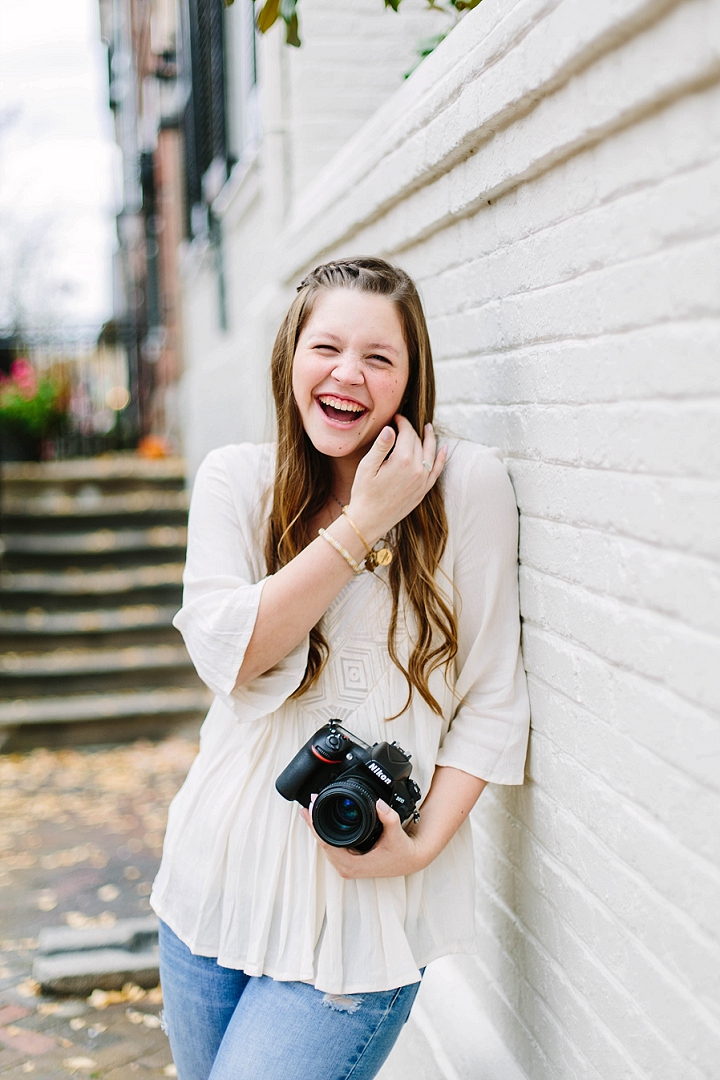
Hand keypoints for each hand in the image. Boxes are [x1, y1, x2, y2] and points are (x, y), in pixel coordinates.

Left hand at [300, 796, 426, 878]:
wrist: (411, 860)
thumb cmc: (403, 851)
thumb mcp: (396, 834)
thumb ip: (388, 818)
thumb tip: (379, 803)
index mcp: (353, 865)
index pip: (326, 843)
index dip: (316, 825)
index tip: (311, 807)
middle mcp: (347, 869)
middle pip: (322, 844)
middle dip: (314, 823)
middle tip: (310, 802)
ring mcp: (348, 867)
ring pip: (326, 845)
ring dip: (319, 827)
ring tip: (312, 809)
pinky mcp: (350, 862)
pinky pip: (332, 847)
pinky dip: (327, 832)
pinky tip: (323, 821)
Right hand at [346, 416, 447, 542]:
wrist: (369, 521)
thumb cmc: (363, 493)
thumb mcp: (366, 467)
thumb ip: (380, 446)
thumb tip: (391, 428)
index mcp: (402, 460)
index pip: (407, 433)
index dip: (402, 422)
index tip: (395, 417)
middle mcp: (416, 469)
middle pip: (417, 441)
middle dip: (411, 430)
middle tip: (402, 424)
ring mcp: (422, 481)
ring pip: (430, 453)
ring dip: (430, 438)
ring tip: (428, 428)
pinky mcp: (423, 490)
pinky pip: (437, 470)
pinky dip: (441, 458)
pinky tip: (444, 448)